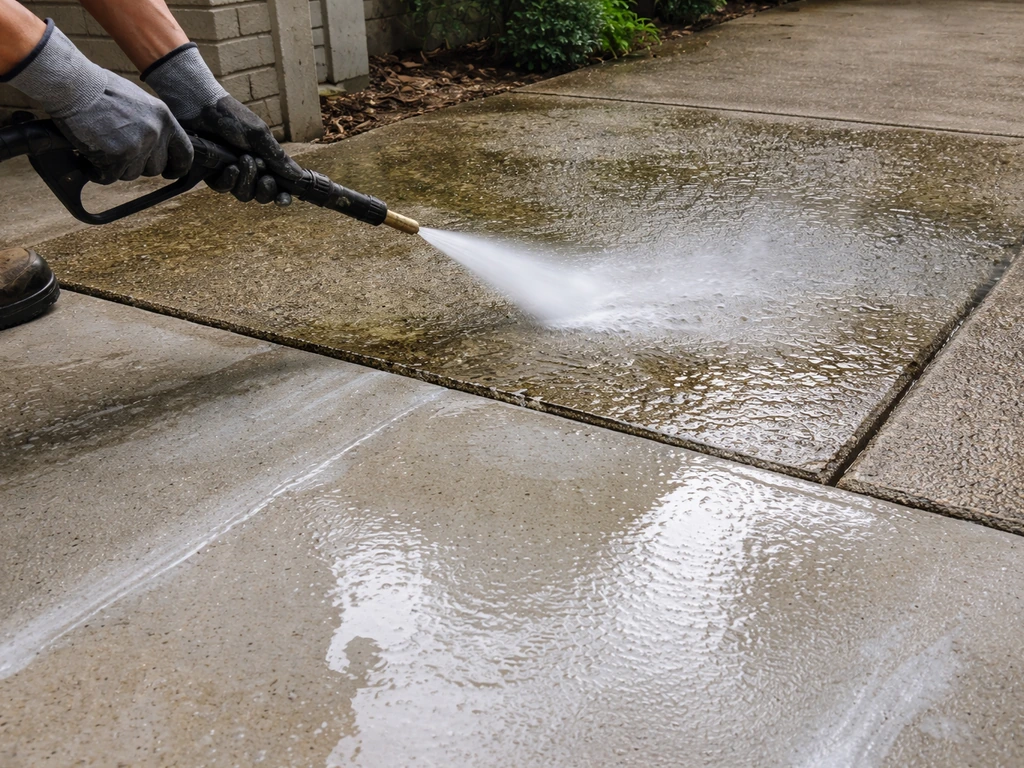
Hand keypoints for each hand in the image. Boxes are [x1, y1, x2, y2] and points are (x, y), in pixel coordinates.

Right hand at [4, 21, 191, 183]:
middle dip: (136, 165)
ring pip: (131, 174)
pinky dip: (97, 171)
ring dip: (115, 167)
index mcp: (164, 118)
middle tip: (117, 150)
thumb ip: (151, 124)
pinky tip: (89, 157)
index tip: (171, 173)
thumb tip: (157, 146)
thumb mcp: (138, 101)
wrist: (74, 85)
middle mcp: (155, 133)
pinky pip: (109, 177)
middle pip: (154, 168)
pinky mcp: (117, 157)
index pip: (184, 152)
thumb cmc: (100, 89)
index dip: (178, 166)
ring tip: (101, 145)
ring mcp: (137, 146)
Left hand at [144, 44, 302, 205]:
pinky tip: (230, 167)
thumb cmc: (233, 118)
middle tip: (265, 177)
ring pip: (243, 194)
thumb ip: (278, 158)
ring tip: (243, 161)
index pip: (277, 186)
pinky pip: (224, 188)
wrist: (203, 109)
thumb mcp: (260, 136)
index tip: (283, 199)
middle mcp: (249, 170)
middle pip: (261, 196)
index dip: (281, 196)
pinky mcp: (212, 173)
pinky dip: (229, 180)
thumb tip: (299, 176)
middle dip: (265, 190)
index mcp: (265, 161)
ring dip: (247, 180)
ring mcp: (231, 173)